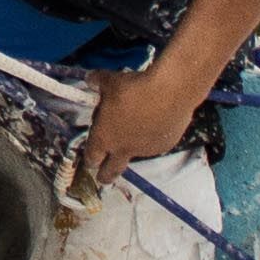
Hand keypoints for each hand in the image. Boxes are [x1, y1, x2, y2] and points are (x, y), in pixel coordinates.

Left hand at [79, 51, 204, 186]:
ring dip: (131, 147)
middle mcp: (124, 149)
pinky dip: (151, 136)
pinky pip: (153, 143)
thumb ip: (97, 83)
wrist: (169, 93)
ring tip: (135, 126)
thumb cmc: (133, 88)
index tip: (90, 161)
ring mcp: (145, 150)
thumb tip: (90, 80)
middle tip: (102, 178)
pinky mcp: (164, 145)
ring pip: (134, 154)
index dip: (90, 159)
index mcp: (104, 137)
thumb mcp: (110, 81)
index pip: (92, 156)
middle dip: (105, 176)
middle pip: (110, 172)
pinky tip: (155, 120)